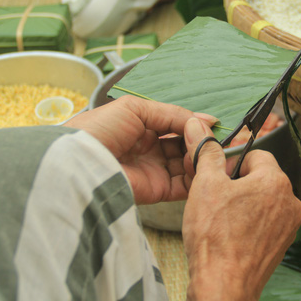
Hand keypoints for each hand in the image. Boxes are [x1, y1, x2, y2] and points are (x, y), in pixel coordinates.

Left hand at [65, 96, 216, 203]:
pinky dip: (198, 176)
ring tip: (212, 151)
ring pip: (189, 164)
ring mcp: (155, 170)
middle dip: (204, 142)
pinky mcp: (157, 190)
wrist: (79, 161)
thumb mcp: (137, 109)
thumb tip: (208, 120)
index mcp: (143, 127)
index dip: (196, 126)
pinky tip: (205, 164)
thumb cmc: (100, 128)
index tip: (216, 125)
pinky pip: (185, 184)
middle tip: (222, 140)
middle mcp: (151, 149)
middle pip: (186, 146)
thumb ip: (174, 114)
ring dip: (203, 157)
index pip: (177, 126)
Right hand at [181, 118, 300, 300]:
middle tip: (216, 196)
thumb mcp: (205, 184)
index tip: (217, 174)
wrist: (222, 285)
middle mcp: (291, 201)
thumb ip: (207, 153)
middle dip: (239, 182)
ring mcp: (289, 225)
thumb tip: (199, 129)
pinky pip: (266, 222)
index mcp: (276, 181)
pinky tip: (231, 233)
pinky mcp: (283, 244)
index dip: (233, 162)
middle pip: (262, 177)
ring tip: (221, 217)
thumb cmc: (214, 237)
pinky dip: (250, 222)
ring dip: (244, 202)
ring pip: (264, 200)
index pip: (256, 154)